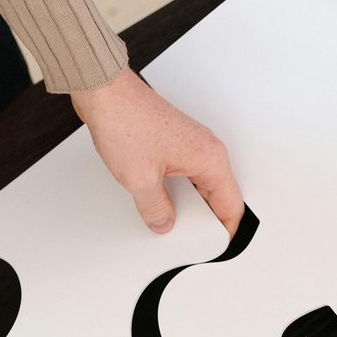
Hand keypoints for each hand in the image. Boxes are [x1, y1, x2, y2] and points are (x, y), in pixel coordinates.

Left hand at [71, 69, 244, 234]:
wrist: (105, 92)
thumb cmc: (125, 120)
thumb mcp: (140, 180)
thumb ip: (155, 209)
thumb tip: (163, 222)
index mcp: (210, 158)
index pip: (232, 205)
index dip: (224, 230)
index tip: (214, 244)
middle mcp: (207, 149)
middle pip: (218, 196)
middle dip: (203, 218)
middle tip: (186, 231)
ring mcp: (192, 144)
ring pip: (200, 184)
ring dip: (186, 202)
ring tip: (167, 213)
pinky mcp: (175, 141)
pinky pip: (185, 173)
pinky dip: (176, 187)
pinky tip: (157, 195)